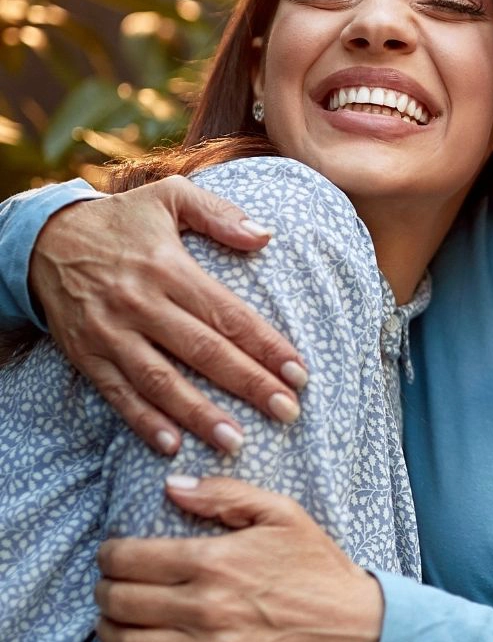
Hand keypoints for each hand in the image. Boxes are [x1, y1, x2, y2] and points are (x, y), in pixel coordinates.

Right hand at [29, 178, 308, 453]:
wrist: (45, 239)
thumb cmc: (121, 220)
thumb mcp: (169, 197)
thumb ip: (220, 214)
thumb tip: (265, 236)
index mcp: (168, 267)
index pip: (228, 313)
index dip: (266, 345)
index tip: (299, 372)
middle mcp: (140, 302)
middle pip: (203, 351)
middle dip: (248, 384)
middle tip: (287, 412)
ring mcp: (111, 332)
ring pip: (161, 380)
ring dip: (199, 414)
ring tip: (235, 442)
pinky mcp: (86, 355)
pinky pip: (117, 393)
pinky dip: (143, 421)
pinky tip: (171, 444)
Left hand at [95, 475, 384, 641]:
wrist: (358, 631)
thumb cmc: (319, 569)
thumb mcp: (281, 514)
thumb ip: (224, 494)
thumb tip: (172, 486)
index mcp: (215, 560)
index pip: (130, 559)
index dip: (109, 556)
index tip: (111, 555)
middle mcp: (205, 607)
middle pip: (120, 602)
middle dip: (103, 592)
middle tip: (109, 588)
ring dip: (108, 633)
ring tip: (112, 623)